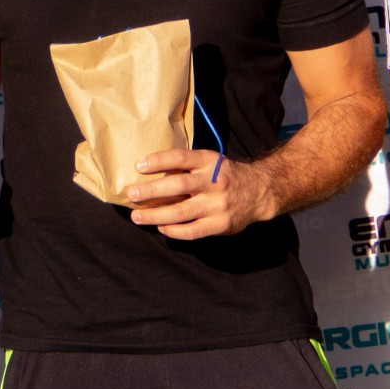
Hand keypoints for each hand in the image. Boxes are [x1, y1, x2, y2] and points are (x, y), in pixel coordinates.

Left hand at [126, 149, 273, 238]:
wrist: (258, 192)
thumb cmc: (224, 175)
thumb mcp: (210, 162)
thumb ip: (187, 165)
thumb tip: (151, 170)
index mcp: (210, 161)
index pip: (180, 157)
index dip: (158, 161)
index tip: (138, 166)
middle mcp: (214, 182)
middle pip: (178, 185)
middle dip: (151, 190)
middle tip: (132, 194)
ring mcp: (218, 205)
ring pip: (180, 212)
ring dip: (155, 215)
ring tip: (137, 216)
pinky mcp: (220, 224)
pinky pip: (191, 231)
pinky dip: (173, 230)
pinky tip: (161, 227)